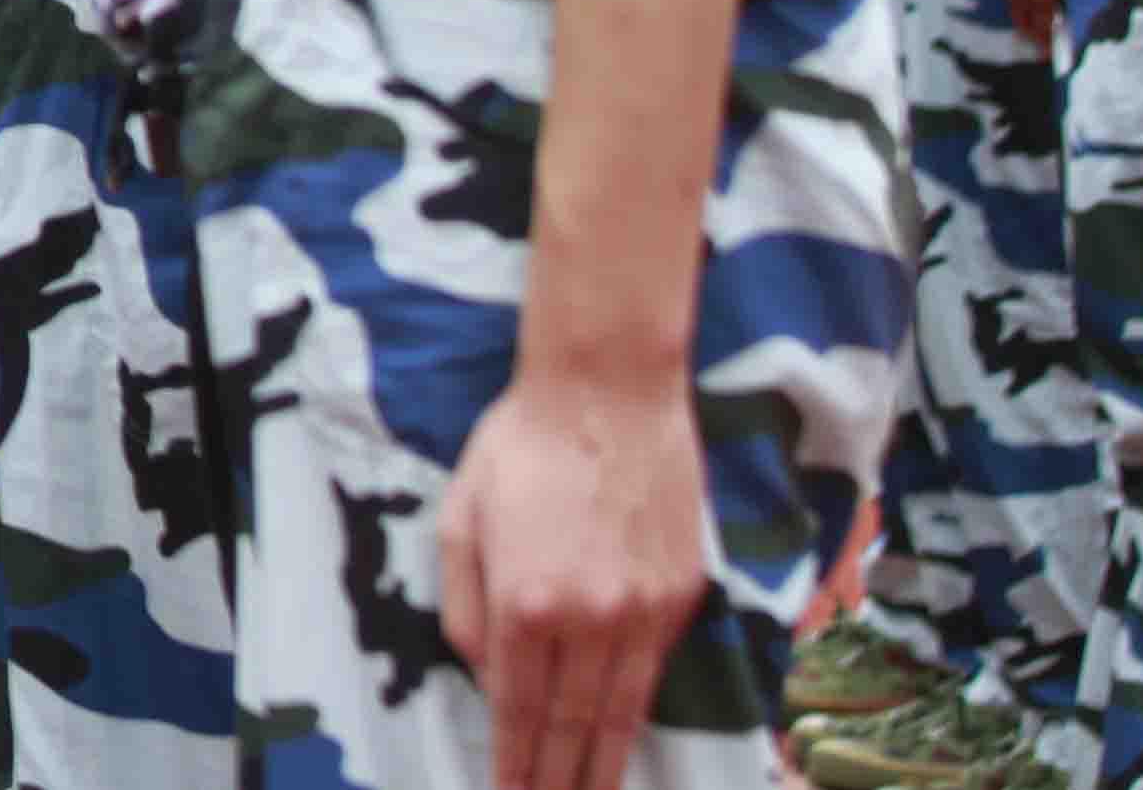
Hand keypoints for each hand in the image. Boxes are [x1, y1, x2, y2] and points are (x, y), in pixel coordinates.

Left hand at [437, 365, 704, 789]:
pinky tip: (623, 738)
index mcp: (525, 602)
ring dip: (604, 765)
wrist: (610, 391)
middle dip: (559, 780)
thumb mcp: (461, 517)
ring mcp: (644, 612)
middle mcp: (589, 619)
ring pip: (622, 712)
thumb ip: (467, 606)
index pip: (517, 709)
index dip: (513, 765)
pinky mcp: (681, 597)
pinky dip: (636, 714)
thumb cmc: (520, 445)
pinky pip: (654, 672)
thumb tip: (486, 673)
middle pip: (573, 726)